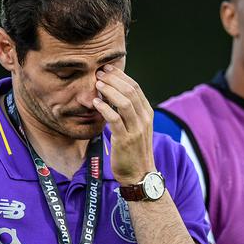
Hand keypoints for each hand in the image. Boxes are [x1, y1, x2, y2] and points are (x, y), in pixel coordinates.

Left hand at [92, 64, 154, 184]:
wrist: (139, 174)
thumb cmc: (134, 150)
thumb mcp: (136, 127)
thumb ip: (129, 111)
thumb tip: (113, 93)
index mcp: (147, 113)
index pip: (136, 87)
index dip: (121, 76)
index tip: (107, 69)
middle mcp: (144, 119)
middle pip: (131, 91)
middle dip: (114, 79)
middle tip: (99, 73)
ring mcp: (136, 130)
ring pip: (125, 103)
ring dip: (109, 91)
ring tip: (97, 84)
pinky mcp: (125, 140)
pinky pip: (114, 120)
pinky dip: (105, 109)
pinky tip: (96, 103)